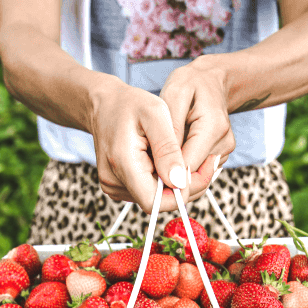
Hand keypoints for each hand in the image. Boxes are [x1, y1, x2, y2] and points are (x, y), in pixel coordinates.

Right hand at [90, 81, 195, 214]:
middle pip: (158, 203)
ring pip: (155, 199)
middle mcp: (113, 182)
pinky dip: (162, 180)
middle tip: (203, 163)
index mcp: (122, 164)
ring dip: (174, 183)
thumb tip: (179, 182)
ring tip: (180, 156)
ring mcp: (114, 187)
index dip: (181, 193)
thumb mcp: (155, 114)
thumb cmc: (130, 104)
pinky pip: (147, 192)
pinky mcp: (117, 187)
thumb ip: (168, 149)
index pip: (155, 202)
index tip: (198, 170)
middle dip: (183, 186)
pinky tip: (166, 161)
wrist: (104, 105)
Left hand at [161, 58, 234, 200]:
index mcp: (213, 128)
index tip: (145, 165)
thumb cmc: (189, 84)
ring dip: (175, 169)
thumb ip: (171, 131)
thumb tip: (170, 170)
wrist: (210, 80)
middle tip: (148, 156)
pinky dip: (182, 164)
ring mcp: (224, 152)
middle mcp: (224, 144)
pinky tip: (173, 149)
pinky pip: (197, 170)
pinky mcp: (220, 157)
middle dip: (169, 172)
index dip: (165, 172)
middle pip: (192, 176)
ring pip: (194, 176)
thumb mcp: (174, 95)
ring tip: (161, 148)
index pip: (188, 167)